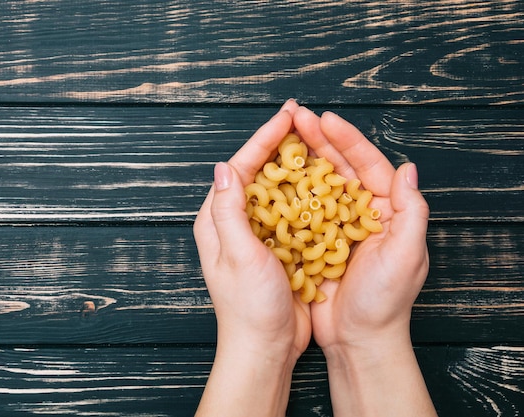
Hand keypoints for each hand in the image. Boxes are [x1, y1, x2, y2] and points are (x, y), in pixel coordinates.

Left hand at [193, 100, 311, 416]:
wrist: (266, 347)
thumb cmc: (249, 308)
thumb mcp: (239, 255)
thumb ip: (229, 211)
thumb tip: (224, 167)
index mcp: (217, 221)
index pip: (239, 167)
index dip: (264, 138)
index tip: (287, 115)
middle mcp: (234, 223)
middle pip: (257, 172)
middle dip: (279, 144)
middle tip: (302, 118)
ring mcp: (256, 235)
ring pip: (276, 188)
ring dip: (294, 164)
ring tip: (315, 140)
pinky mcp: (276, 247)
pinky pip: (291, 211)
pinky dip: (306, 193)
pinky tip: (323, 181)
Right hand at [293, 106, 435, 416]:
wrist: (358, 340)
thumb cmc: (385, 302)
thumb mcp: (406, 255)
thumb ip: (410, 211)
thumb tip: (408, 168)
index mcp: (386, 211)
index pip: (367, 165)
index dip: (347, 140)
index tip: (325, 119)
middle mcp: (360, 213)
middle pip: (339, 167)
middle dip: (318, 141)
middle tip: (296, 118)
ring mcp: (334, 226)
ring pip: (316, 184)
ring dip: (301, 160)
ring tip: (281, 137)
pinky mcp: (314, 241)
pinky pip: (299, 209)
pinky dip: (287, 192)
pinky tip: (271, 177)